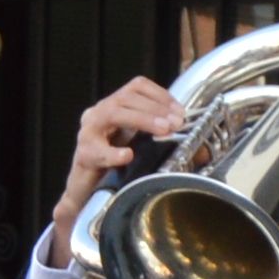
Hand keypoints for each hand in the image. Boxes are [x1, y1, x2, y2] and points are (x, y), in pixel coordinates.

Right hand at [39, 73, 185, 258]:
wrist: (86, 192)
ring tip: (163, 130)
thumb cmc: (114, 166)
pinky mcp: (83, 156)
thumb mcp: (138, 144)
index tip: (180, 110)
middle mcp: (98, 114)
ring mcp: (88, 133)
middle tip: (176, 122)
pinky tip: (127, 156)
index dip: (160, 94)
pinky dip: (113, 153)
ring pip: (112, 114)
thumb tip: (195, 141)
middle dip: (155, 108)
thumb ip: (158, 135)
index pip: (136, 86)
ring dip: (141, 120)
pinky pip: (97, 151)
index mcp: (113, 106)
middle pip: (126, 98)